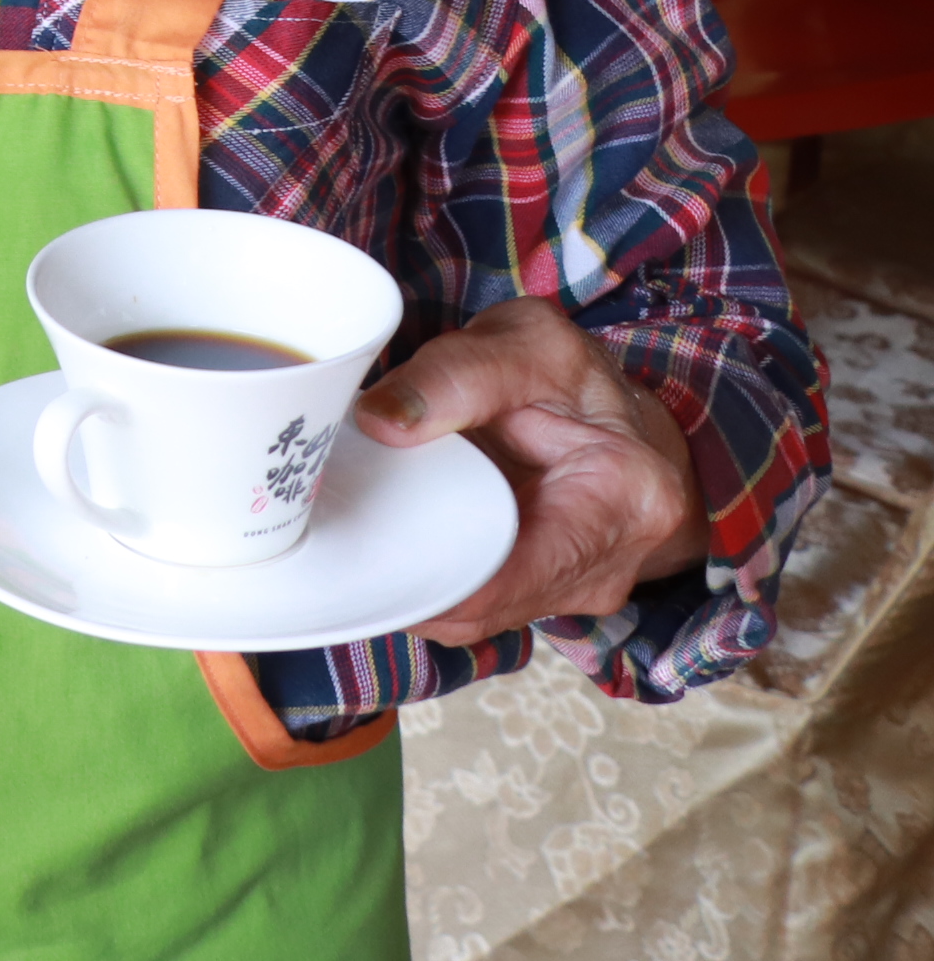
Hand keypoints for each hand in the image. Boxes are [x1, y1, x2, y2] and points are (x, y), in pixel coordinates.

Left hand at [358, 295, 710, 645]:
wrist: (605, 409)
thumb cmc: (570, 377)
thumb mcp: (522, 344)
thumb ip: (455, 375)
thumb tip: (381, 421)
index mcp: (625, 497)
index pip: (525, 571)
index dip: (443, 584)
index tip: (370, 567)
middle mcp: (610, 561)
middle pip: (489, 607)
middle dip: (409, 589)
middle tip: (334, 555)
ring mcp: (577, 586)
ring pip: (474, 616)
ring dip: (412, 590)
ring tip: (350, 550)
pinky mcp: (542, 592)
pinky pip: (474, 607)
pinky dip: (426, 585)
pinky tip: (383, 552)